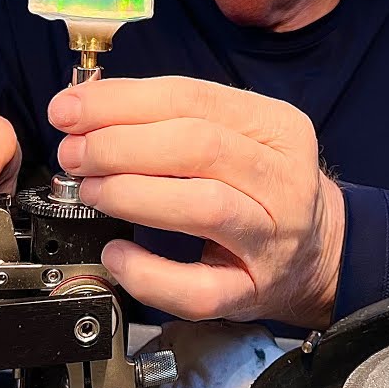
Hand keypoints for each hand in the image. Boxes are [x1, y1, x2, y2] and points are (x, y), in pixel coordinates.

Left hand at [48, 76, 345, 328]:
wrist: (317, 251)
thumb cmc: (262, 187)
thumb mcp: (239, 134)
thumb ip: (175, 117)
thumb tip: (87, 109)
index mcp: (279, 127)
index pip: (193, 97)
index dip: (122, 101)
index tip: (71, 108)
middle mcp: (284, 179)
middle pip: (199, 147)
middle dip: (120, 145)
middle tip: (75, 152)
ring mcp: (273, 238)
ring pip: (204, 206)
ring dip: (132, 193)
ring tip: (91, 190)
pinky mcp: (253, 290)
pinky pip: (198, 289)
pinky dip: (148, 273)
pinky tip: (117, 254)